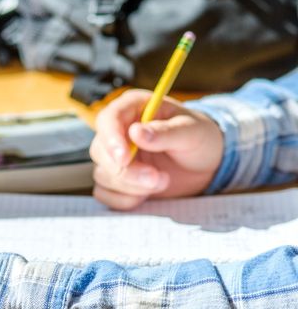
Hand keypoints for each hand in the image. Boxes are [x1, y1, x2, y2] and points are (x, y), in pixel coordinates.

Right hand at [89, 90, 224, 209]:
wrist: (207, 165)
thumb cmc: (200, 139)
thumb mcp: (192, 131)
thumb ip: (165, 132)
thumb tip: (136, 133)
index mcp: (133, 108)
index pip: (108, 119)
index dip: (111, 139)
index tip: (125, 158)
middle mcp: (118, 131)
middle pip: (101, 152)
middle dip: (128, 171)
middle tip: (157, 179)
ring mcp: (114, 157)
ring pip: (103, 175)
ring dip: (132, 186)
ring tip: (163, 182)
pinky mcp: (116, 179)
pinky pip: (106, 194)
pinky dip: (126, 199)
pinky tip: (149, 193)